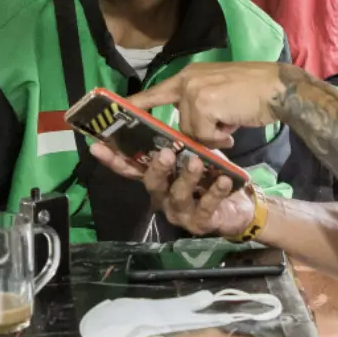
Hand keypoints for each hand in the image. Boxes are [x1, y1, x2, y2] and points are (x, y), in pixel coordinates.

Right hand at [88, 142, 252, 238]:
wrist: (239, 207)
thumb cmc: (211, 177)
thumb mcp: (194, 155)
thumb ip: (178, 143)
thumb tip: (165, 114)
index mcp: (157, 180)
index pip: (131, 169)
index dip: (113, 159)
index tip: (98, 146)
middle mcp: (163, 197)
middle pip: (151, 183)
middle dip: (157, 168)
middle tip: (166, 153)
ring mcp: (180, 212)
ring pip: (178, 196)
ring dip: (186, 178)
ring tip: (196, 162)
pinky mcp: (201, 222)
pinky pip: (206, 206)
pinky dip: (214, 192)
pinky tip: (222, 180)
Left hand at [130, 63, 295, 149]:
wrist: (277, 87)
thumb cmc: (253, 93)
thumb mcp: (219, 94)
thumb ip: (200, 105)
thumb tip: (193, 130)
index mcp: (188, 76)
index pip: (155, 93)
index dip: (135, 104)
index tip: (115, 111)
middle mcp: (186, 81)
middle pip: (179, 123)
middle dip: (199, 133)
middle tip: (220, 129)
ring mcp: (192, 91)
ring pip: (192, 132)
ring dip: (213, 136)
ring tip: (231, 123)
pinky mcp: (202, 103)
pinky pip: (204, 136)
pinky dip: (220, 138)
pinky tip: (233, 126)